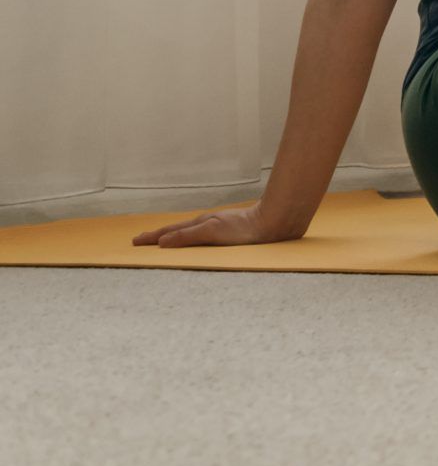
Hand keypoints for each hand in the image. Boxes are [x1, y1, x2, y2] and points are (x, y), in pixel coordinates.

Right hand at [132, 201, 303, 247]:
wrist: (274, 223)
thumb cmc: (244, 228)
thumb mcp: (212, 232)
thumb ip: (187, 236)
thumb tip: (161, 242)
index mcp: (200, 224)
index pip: (170, 232)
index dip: (152, 238)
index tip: (135, 241)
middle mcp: (207, 224)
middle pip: (178, 230)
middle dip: (158, 236)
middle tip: (141, 240)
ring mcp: (218, 228)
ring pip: (190, 233)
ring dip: (174, 237)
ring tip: (163, 241)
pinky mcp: (230, 234)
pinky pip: (203, 237)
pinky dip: (191, 240)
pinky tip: (197, 242)